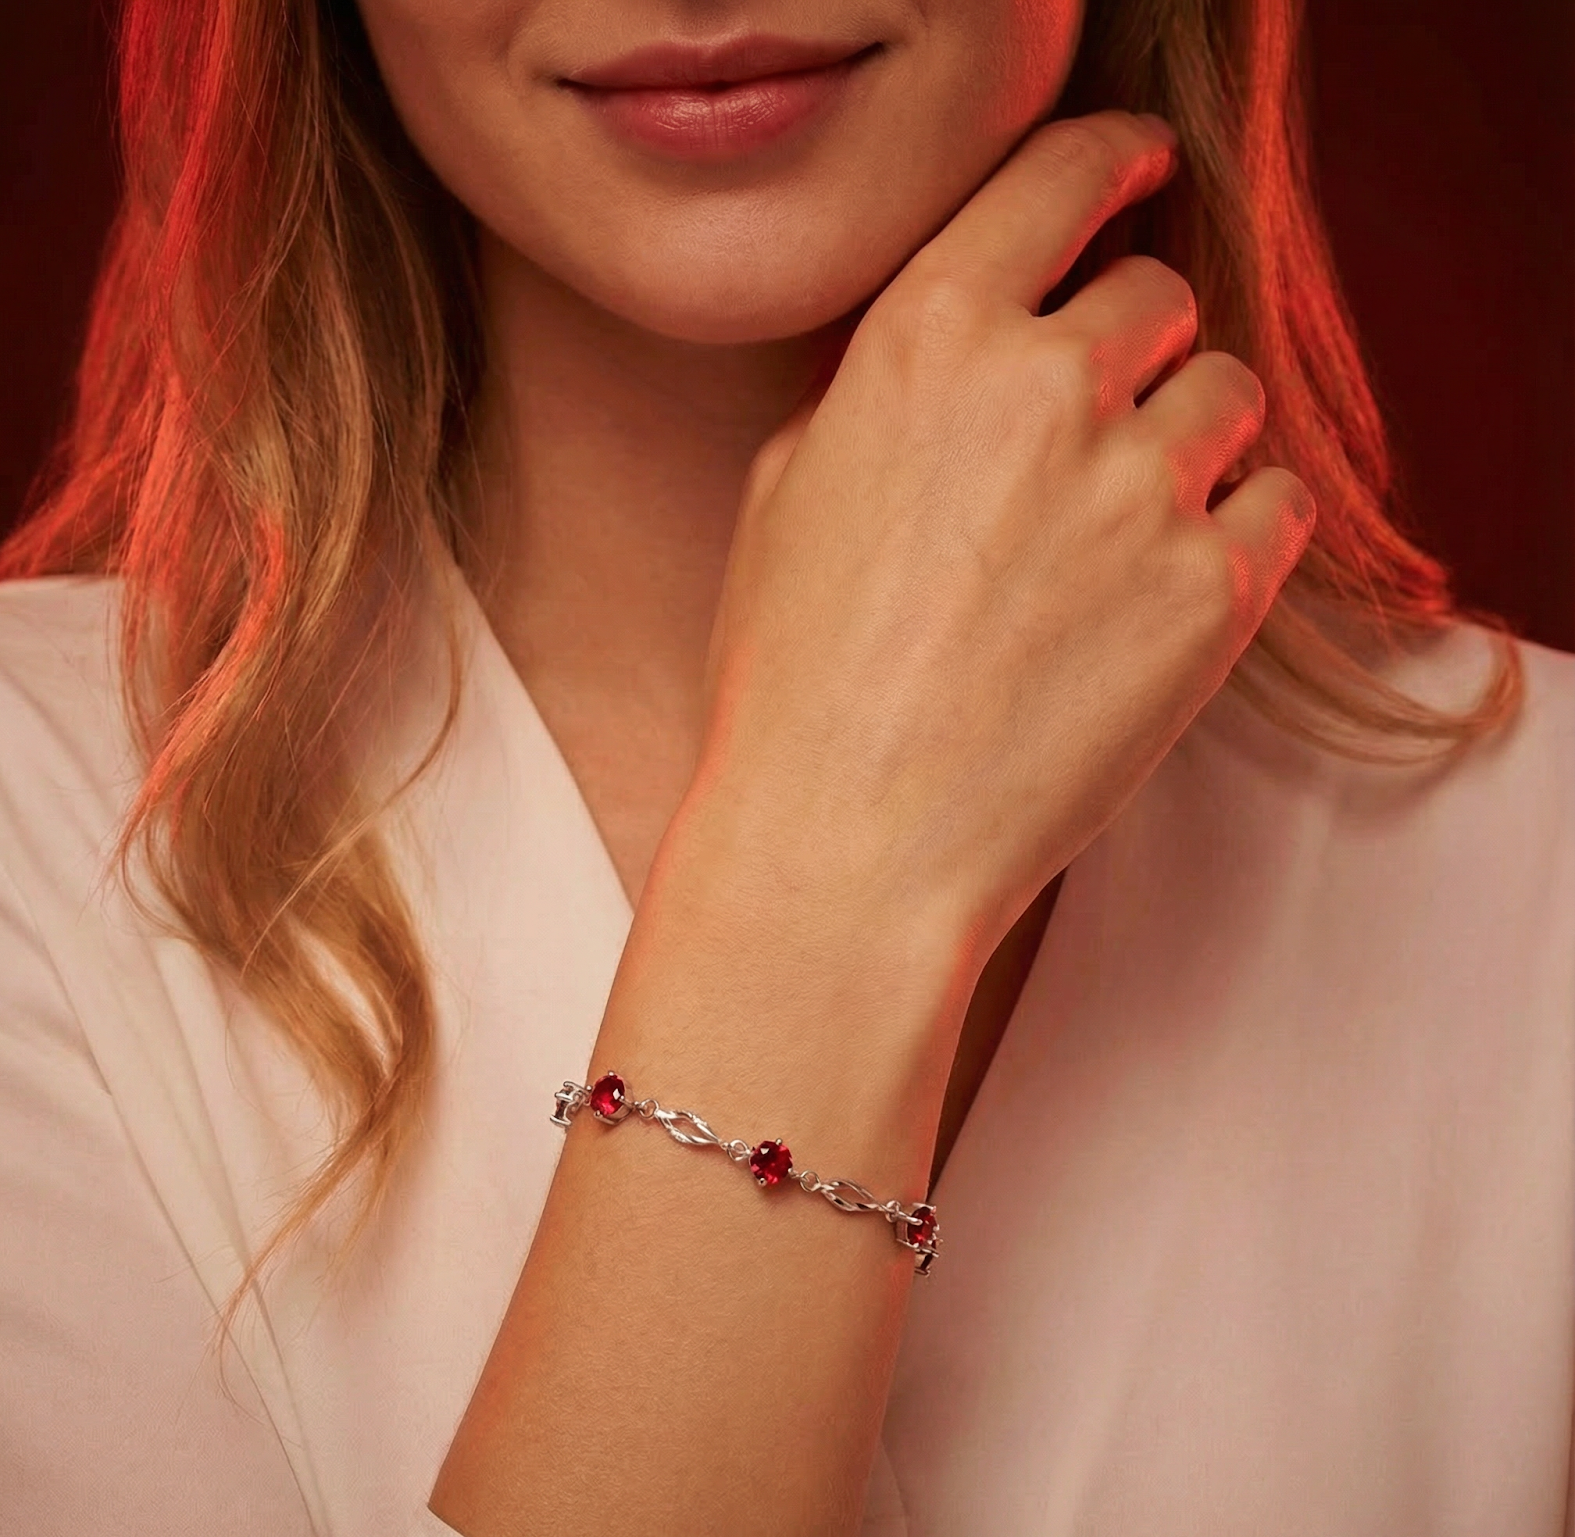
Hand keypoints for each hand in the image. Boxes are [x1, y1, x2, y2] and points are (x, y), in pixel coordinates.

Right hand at [689, 108, 1314, 959]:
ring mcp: (1140, 488)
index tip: (1138, 167)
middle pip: (1159, 295)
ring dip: (1189, 440)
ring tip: (1122, 528)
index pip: (1058, 177)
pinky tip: (1172, 580)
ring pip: (1229, 393)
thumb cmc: (793, 679)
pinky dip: (1241, 527)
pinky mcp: (1211, 592)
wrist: (847, 841)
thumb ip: (886, 390)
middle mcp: (1045, 386)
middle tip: (1096, 430)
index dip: (1111, 162)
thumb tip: (961, 353)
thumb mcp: (788, 493)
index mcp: (927, 340)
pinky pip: (1279, 504)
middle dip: (1134, 349)